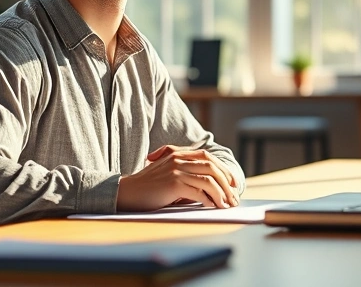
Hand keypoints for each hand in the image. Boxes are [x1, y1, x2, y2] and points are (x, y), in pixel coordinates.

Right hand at [116, 146, 238, 211]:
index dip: (223, 169)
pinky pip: (199, 191)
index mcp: (177, 154)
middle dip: (226, 183)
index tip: (232, 183)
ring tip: (226, 205)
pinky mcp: (174, 183)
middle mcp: (178, 159)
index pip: (207, 157)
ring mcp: (176, 170)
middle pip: (212, 167)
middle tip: (233, 197)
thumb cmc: (147, 187)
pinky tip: (212, 206)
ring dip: (221, 193)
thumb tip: (209, 188)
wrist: (127, 192)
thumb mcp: (167, 173)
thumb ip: (184, 173)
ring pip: (209, 179)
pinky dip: (209, 200)